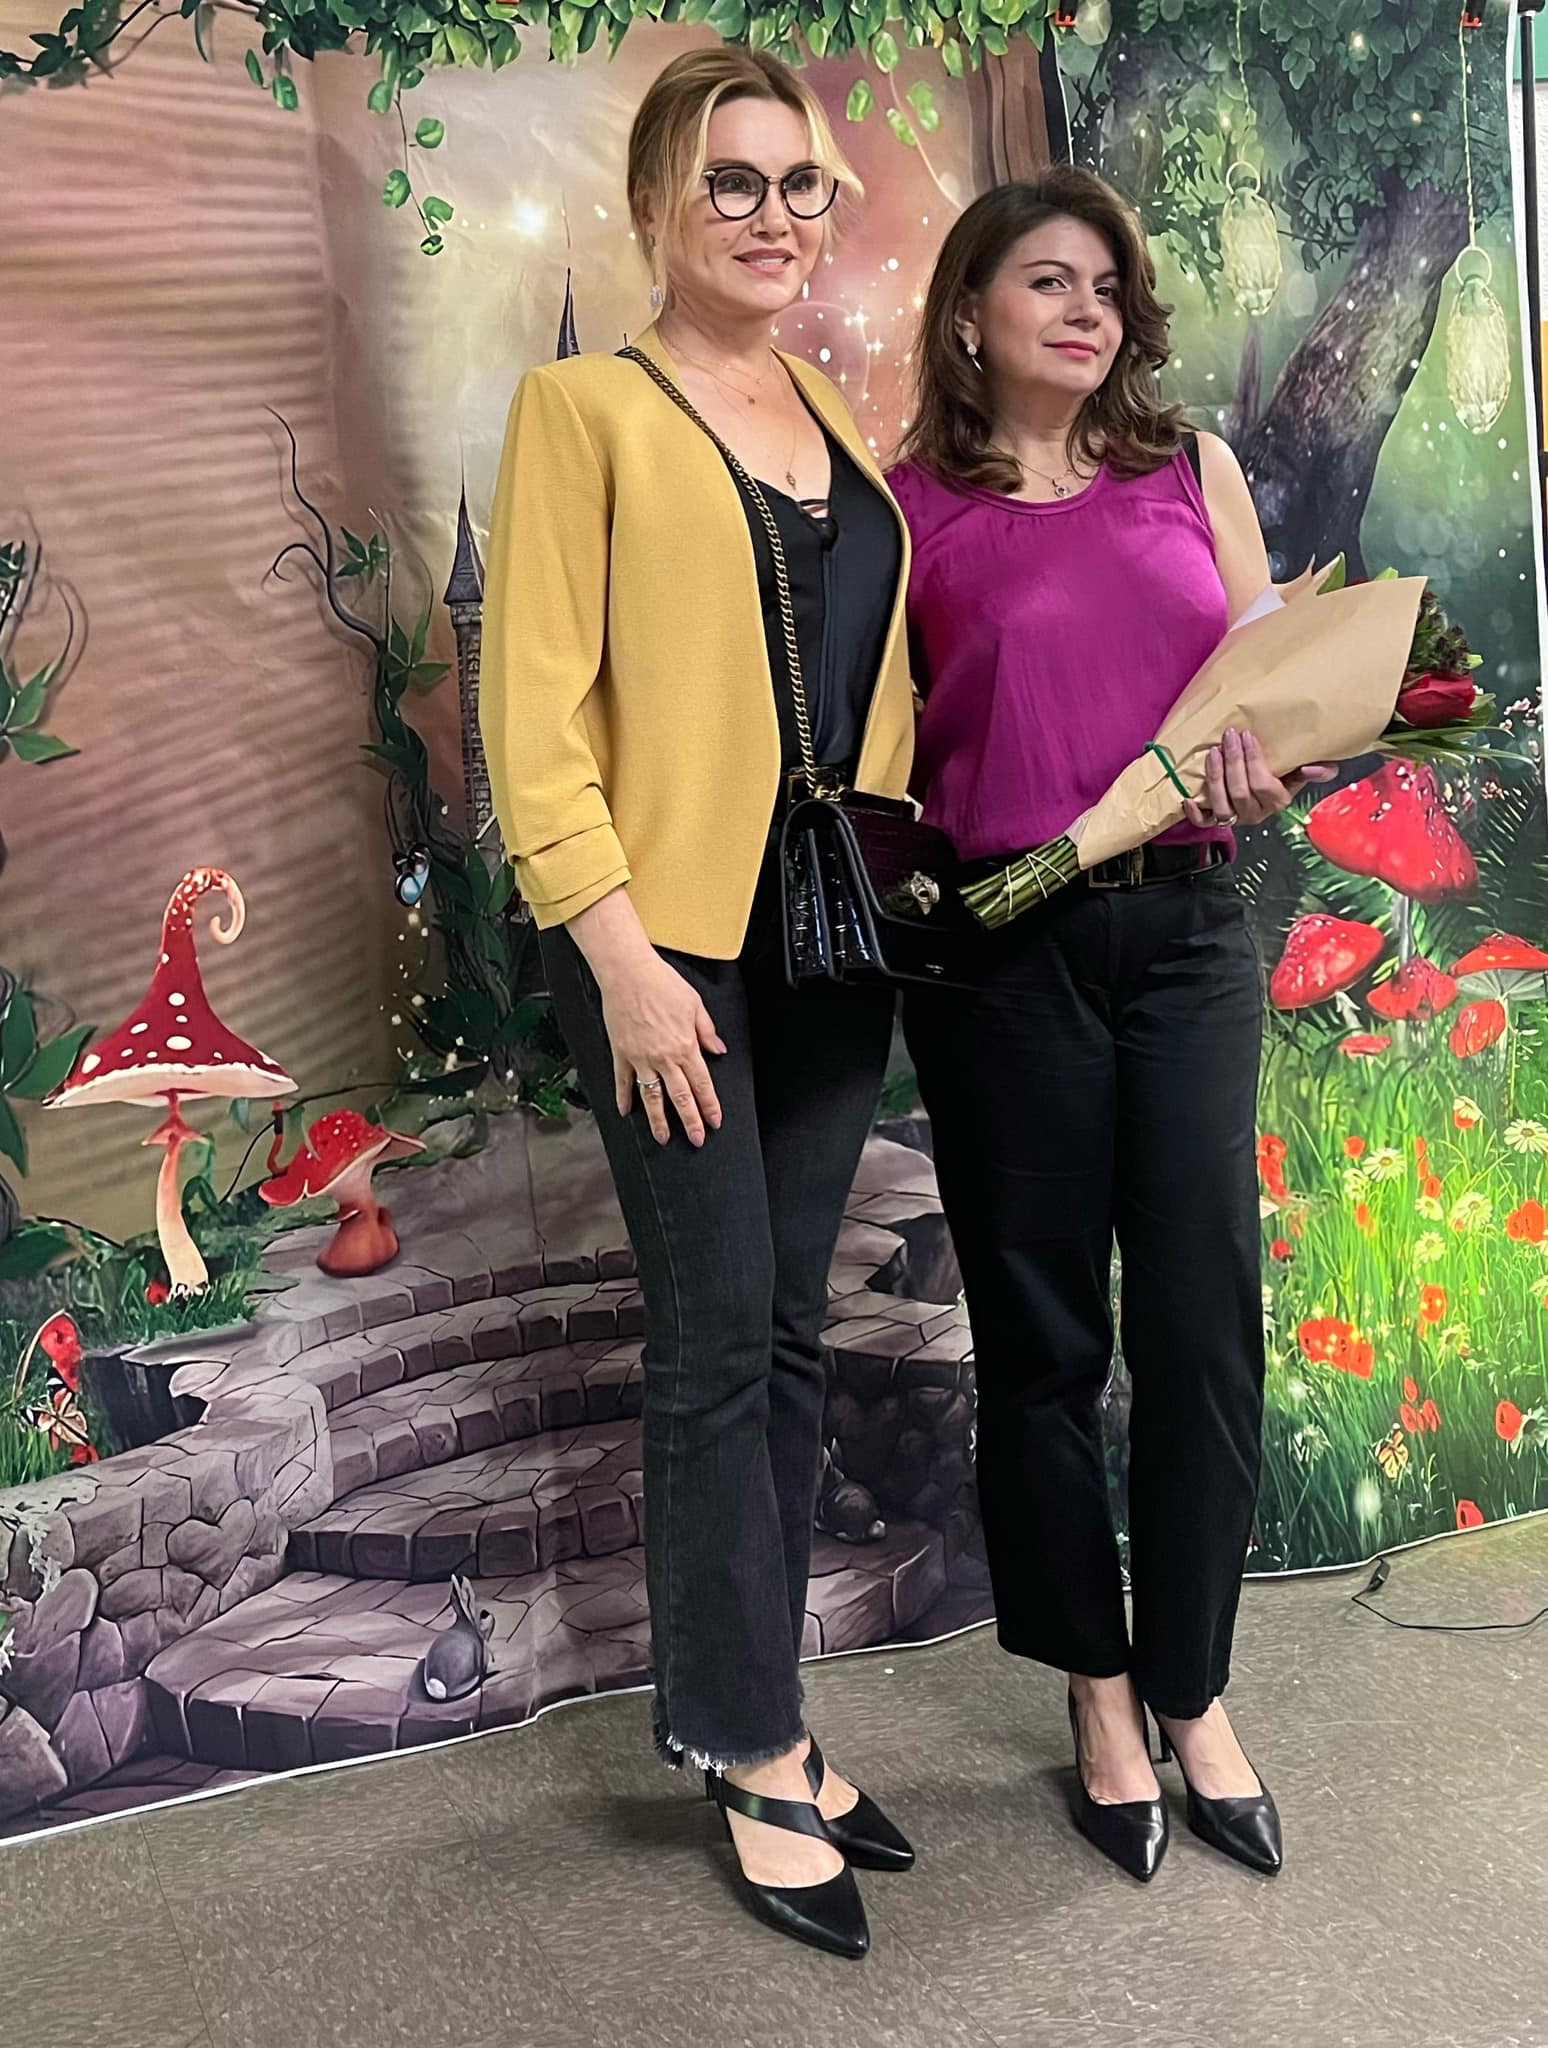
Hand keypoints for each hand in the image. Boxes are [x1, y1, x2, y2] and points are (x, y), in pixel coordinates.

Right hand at [597, 950, 726, 1147]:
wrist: (629, 973)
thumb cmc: (662, 983)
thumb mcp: (695, 1005)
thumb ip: (707, 1032)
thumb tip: (719, 1050)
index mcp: (685, 1046)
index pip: (702, 1084)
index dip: (709, 1105)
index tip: (714, 1121)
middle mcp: (664, 1057)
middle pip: (680, 1097)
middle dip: (690, 1121)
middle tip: (696, 1139)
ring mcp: (640, 1058)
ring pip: (652, 1097)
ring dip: (658, 1120)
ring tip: (663, 1138)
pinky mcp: (621, 1053)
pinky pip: (623, 1081)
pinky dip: (624, 1098)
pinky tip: (626, 1111)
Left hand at [1183, 728, 1336, 829]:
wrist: (1269, 783)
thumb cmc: (1285, 772)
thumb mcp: (1305, 769)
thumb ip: (1321, 769)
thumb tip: (1313, 768)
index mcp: (1277, 802)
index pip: (1262, 785)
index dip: (1253, 761)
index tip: (1248, 736)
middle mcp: (1256, 813)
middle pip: (1240, 792)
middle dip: (1233, 762)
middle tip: (1229, 736)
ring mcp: (1236, 818)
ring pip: (1221, 805)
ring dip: (1215, 778)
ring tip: (1213, 753)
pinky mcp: (1217, 820)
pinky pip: (1205, 822)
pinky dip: (1195, 813)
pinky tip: (1189, 797)